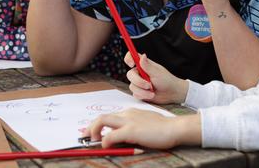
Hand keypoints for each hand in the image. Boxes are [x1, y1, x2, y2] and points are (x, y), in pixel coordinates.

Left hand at [84, 109, 199, 149]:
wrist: (174, 128)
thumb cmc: (163, 128)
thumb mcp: (146, 125)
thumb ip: (133, 128)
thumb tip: (121, 138)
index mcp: (131, 112)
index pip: (110, 116)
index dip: (99, 125)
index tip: (93, 133)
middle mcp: (128, 114)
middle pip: (102, 117)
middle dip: (90, 126)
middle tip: (85, 136)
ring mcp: (129, 121)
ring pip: (103, 120)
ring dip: (93, 130)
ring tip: (91, 141)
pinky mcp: (131, 131)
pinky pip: (111, 135)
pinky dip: (105, 141)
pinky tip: (105, 147)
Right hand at [125, 52, 187, 103]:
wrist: (171, 94)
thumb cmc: (166, 81)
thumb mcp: (157, 73)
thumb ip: (147, 66)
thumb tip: (143, 55)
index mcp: (144, 65)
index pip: (132, 57)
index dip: (129, 58)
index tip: (132, 64)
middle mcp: (139, 73)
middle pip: (130, 74)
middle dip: (138, 81)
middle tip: (149, 85)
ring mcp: (138, 83)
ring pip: (132, 86)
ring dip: (142, 91)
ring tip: (152, 92)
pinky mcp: (139, 92)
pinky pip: (135, 94)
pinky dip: (143, 95)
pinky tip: (151, 95)